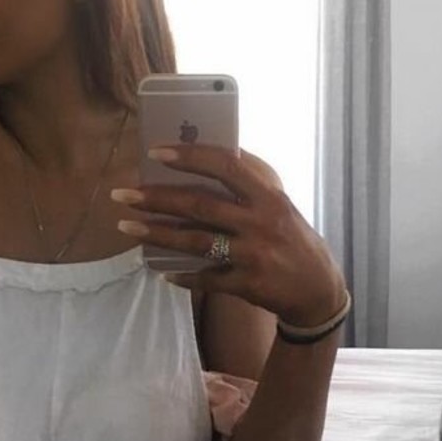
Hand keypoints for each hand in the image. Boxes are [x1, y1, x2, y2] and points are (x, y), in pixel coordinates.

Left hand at [111, 145, 346, 327]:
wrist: (317, 288)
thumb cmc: (291, 239)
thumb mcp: (278, 205)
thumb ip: (247, 187)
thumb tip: (203, 160)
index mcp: (268, 196)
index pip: (225, 166)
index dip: (189, 157)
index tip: (155, 152)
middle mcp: (260, 222)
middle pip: (199, 206)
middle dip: (156, 198)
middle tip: (123, 194)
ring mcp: (253, 255)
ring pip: (195, 242)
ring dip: (156, 234)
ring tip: (127, 227)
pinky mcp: (247, 284)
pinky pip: (206, 278)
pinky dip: (182, 275)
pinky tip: (162, 271)